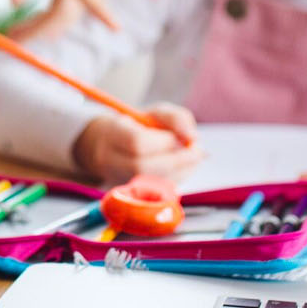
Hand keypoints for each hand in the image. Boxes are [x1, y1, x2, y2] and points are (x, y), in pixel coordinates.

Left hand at [0, 0, 118, 40]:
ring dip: (47, 24)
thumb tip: (16, 6)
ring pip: (70, 4)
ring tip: (14, 34)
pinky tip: (32, 21)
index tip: (116, 27)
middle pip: (70, 4)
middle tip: (11, 41)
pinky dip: (51, 13)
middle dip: (45, 28)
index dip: (99, 6)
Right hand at [70, 104, 203, 185]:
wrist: (114, 147)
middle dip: (175, 160)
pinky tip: (184, 170)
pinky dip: (175, 181)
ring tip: (193, 160)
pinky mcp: (130, 194)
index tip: (178, 138)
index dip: (163, 142)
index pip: (136, 141)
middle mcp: (110, 158)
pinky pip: (154, 192)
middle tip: (196, 152)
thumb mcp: (157, 113)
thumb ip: (177, 118)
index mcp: (114, 132)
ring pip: (149, 182)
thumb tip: (192, 138)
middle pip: (141, 166)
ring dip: (179, 172)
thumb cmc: (140, 127)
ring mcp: (118, 179)